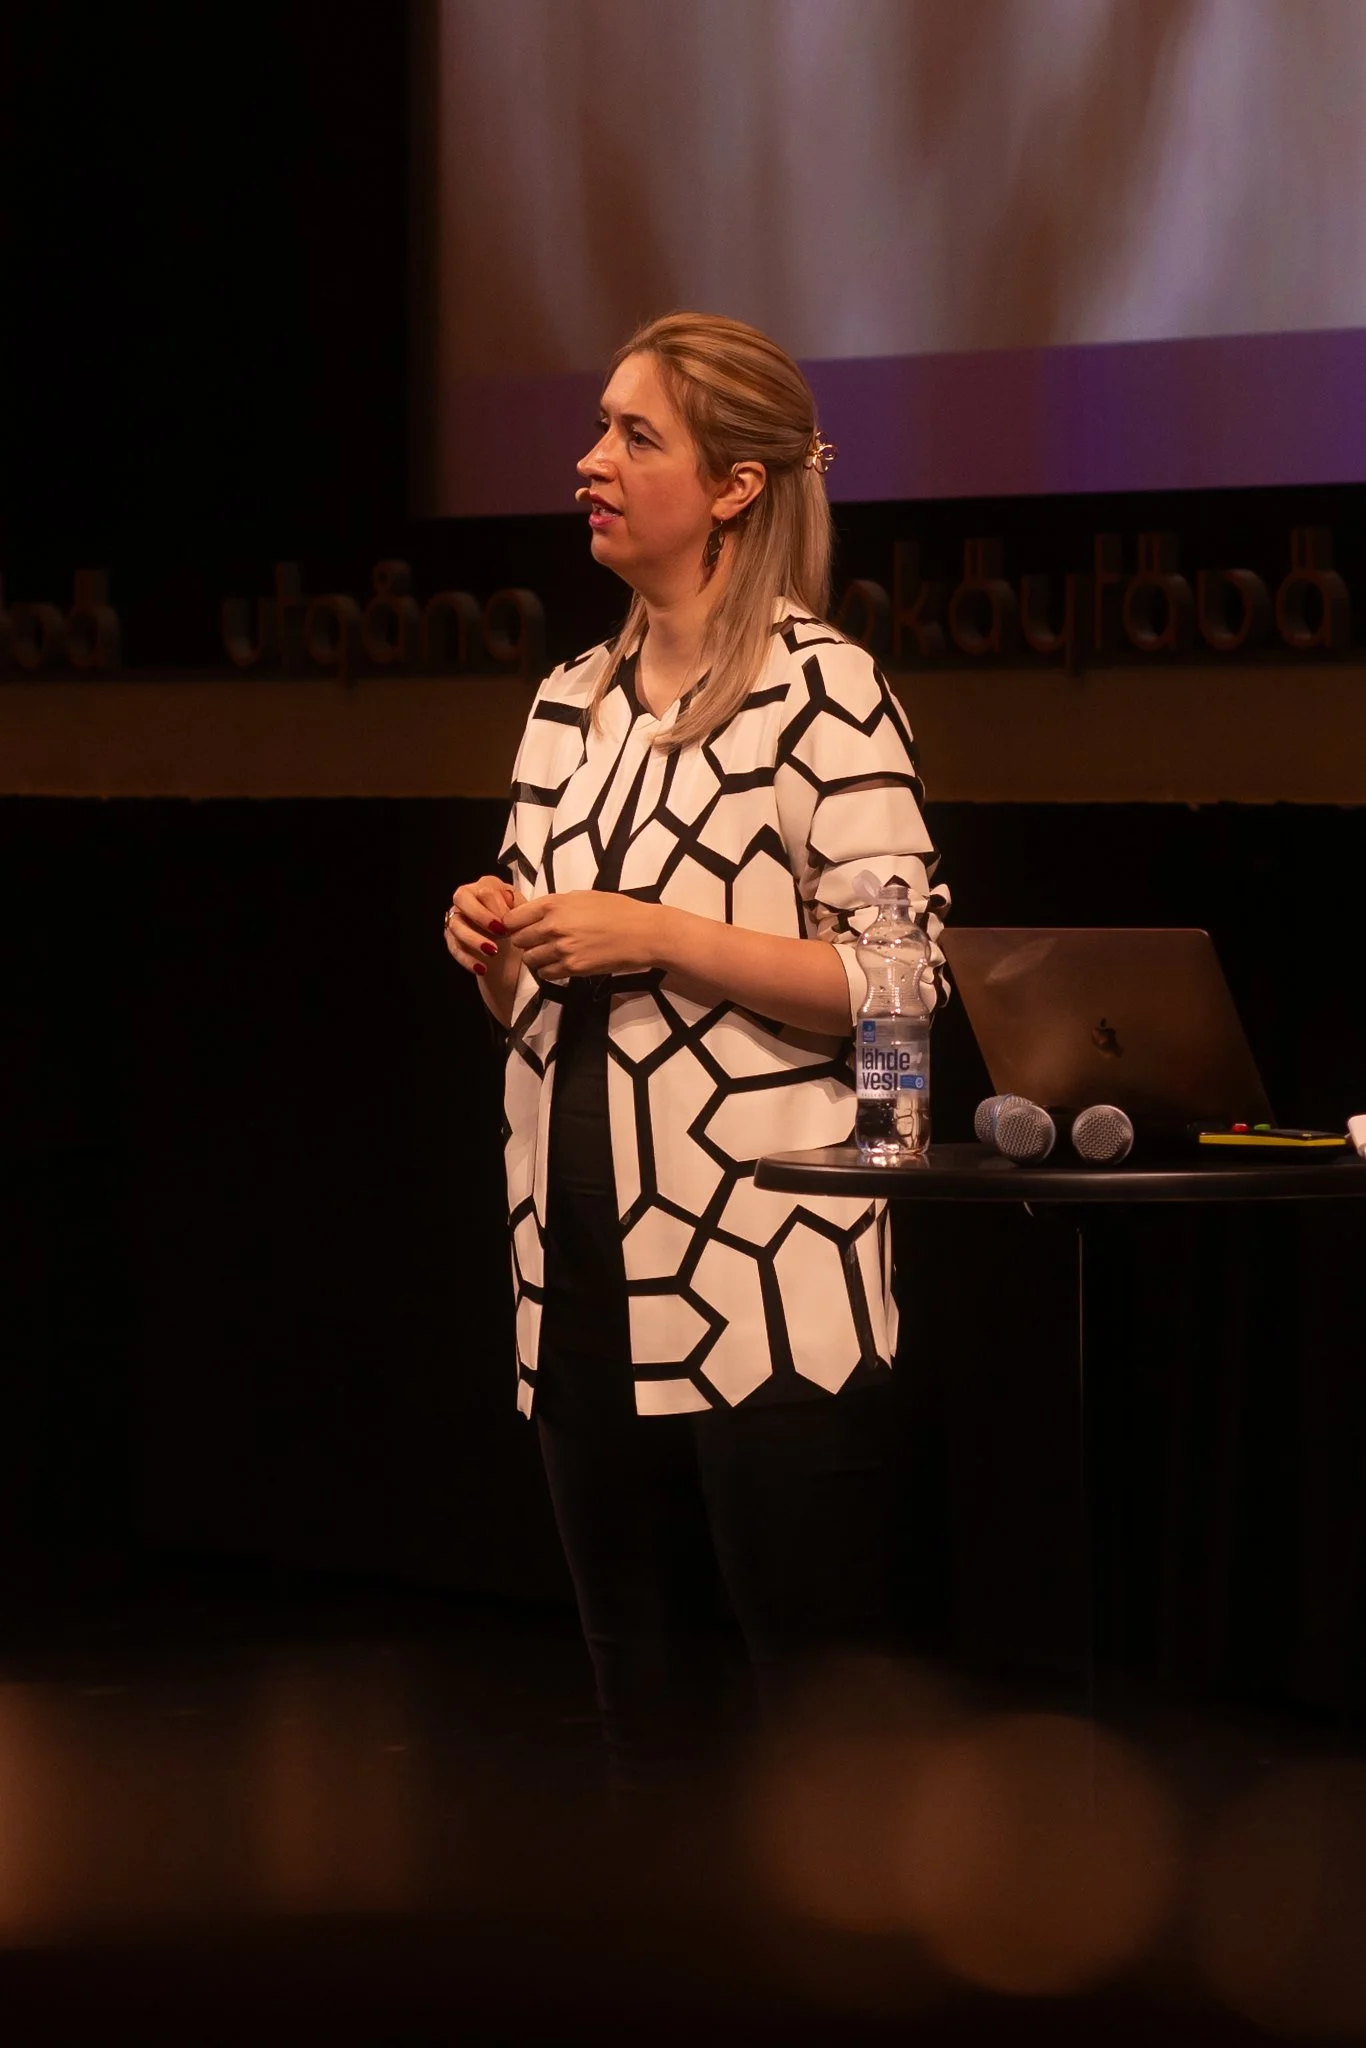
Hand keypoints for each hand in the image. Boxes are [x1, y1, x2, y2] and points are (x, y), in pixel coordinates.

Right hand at [443, 873, 518, 977]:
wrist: (514, 948)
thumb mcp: (524, 915)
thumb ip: (517, 909)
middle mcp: (468, 897)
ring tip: (493, 952)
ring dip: (474, 939)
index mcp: (488, 885)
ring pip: (456, 924)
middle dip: (480, 915)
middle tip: (500, 932)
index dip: (497, 907)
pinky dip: (467, 959)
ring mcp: (457, 916)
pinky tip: (482, 968)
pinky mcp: (452, 938)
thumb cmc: (519, 924)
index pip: (485, 890)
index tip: (510, 923)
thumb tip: (507, 914)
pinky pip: (454, 947)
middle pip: (461, 898)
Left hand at [502, 891, 665, 979]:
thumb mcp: (583, 897)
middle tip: (538, 942)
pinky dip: (548, 970)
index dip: (513, 925)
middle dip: (525, 942)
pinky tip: (561, 964)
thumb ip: (556, 905)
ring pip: (529, 959)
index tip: (520, 928)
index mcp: (553, 904)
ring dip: (536, 958)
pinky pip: (545, 974)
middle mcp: (552, 926)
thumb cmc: (618, 910)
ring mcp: (561, 949)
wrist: (643, 932)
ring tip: (550, 954)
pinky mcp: (572, 968)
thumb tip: (537, 914)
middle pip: (518, 940)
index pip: (513, 919)